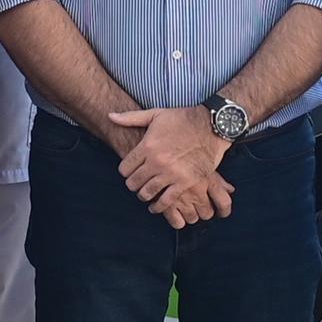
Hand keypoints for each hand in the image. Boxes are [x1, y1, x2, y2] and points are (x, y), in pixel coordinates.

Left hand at [106, 105, 235, 221]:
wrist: (211, 126)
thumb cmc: (182, 119)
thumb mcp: (156, 114)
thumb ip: (131, 118)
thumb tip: (110, 116)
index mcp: (147, 146)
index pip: (125, 168)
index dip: (125, 172)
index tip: (129, 172)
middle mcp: (157, 161)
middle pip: (134, 182)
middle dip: (133, 185)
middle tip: (135, 185)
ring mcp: (171, 173)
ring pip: (147, 193)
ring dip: (144, 196)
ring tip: (144, 195)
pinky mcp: (186, 182)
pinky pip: (166, 200)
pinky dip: (159, 206)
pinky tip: (156, 206)